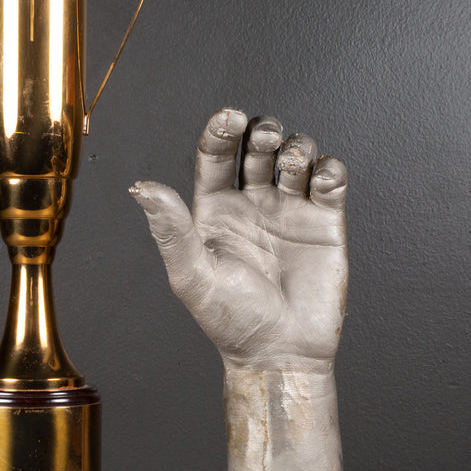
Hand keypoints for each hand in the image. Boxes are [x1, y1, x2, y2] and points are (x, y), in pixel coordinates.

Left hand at [130, 108, 347, 373]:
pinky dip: (330, 169)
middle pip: (257, 147)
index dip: (221, 131)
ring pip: (294, 156)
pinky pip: (330, 182)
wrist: (279, 353)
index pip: (216, 156)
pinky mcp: (324, 223)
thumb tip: (140, 187)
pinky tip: (322, 179)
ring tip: (294, 162)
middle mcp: (250, 205)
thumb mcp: (192, 274)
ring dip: (296, 146)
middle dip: (262, 132)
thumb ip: (170, 228)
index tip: (230, 117)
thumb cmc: (231, 320)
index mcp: (215, 211)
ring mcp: (288, 211)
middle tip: (264, 138)